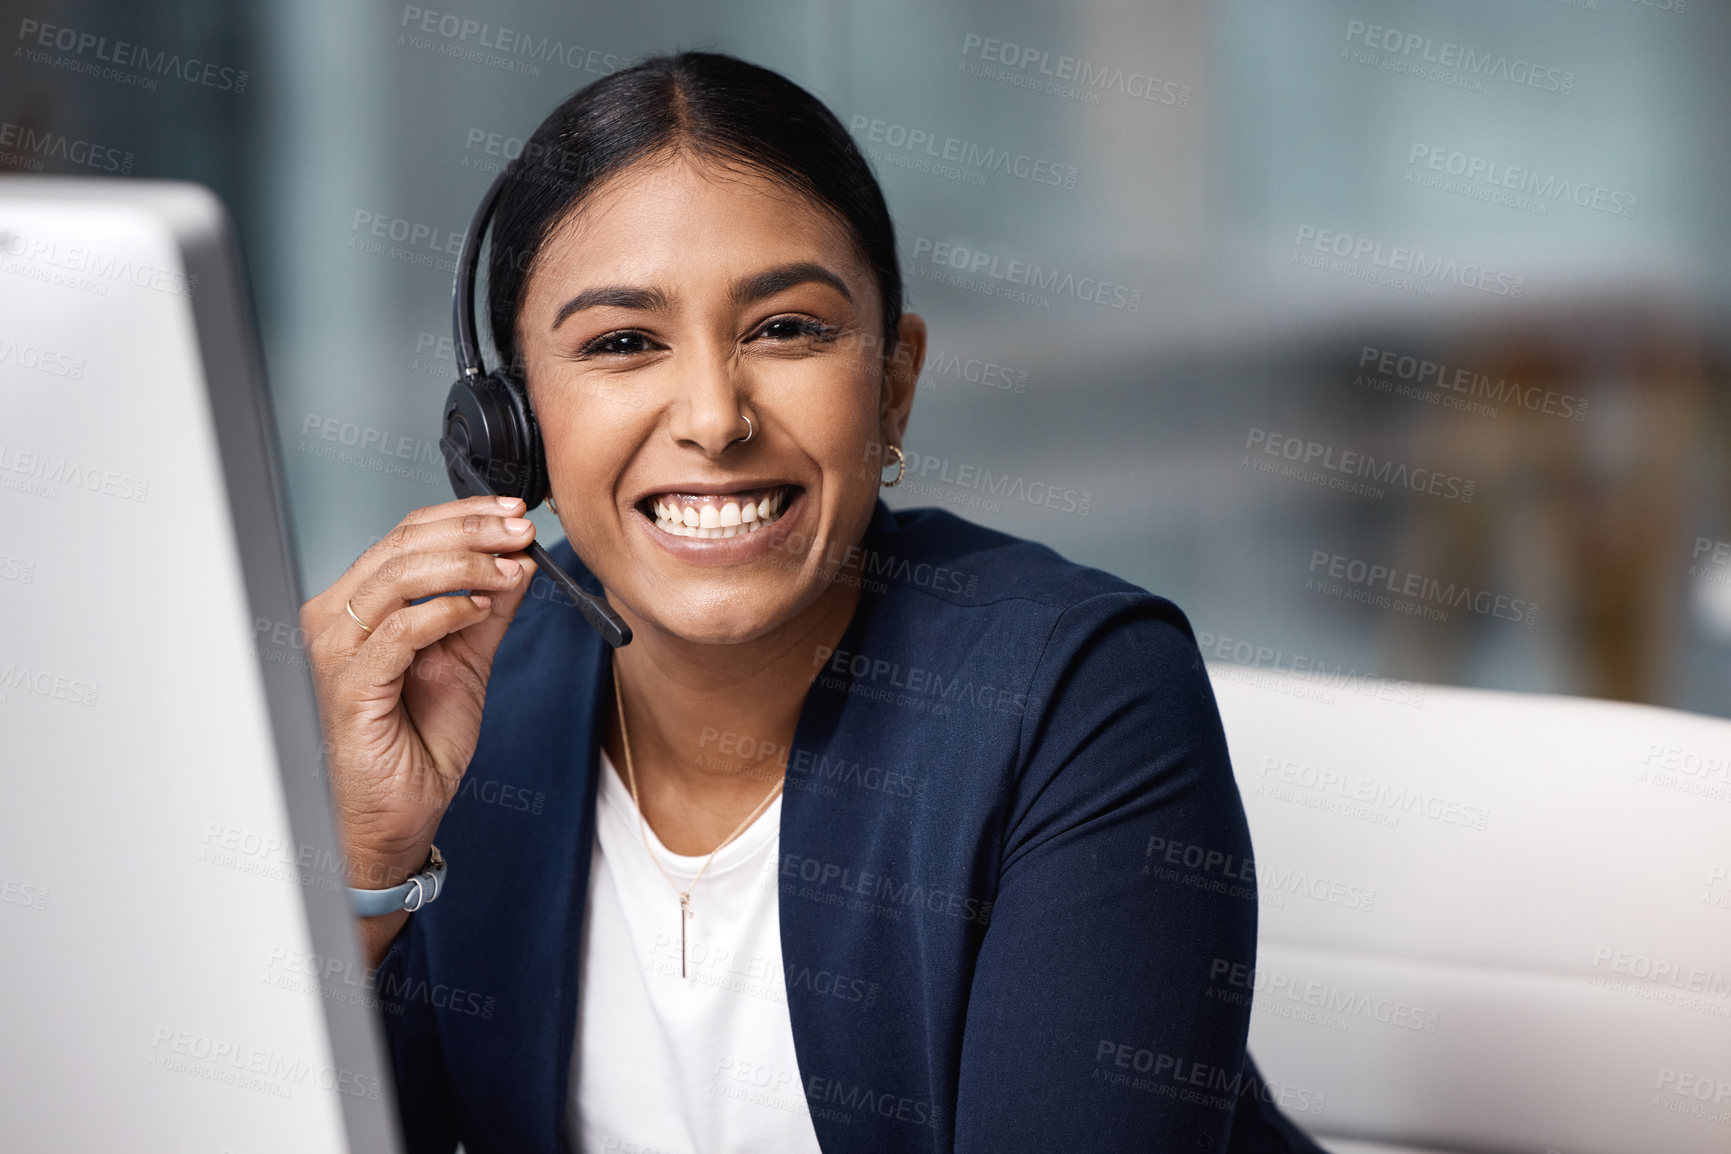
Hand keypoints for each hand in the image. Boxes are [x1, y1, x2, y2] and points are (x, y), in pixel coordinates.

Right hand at [300, 495, 538, 896]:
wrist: (398, 817)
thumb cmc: (417, 746)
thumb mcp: (467, 663)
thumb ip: (488, 610)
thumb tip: (519, 560)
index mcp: (357, 608)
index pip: (403, 537)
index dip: (462, 517)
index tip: (513, 513)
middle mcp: (334, 621)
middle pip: (399, 546)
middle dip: (470, 530)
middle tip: (519, 530)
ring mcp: (334, 652)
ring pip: (397, 577)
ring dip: (465, 564)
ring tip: (510, 567)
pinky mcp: (349, 686)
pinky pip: (399, 630)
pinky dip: (446, 610)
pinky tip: (481, 608)